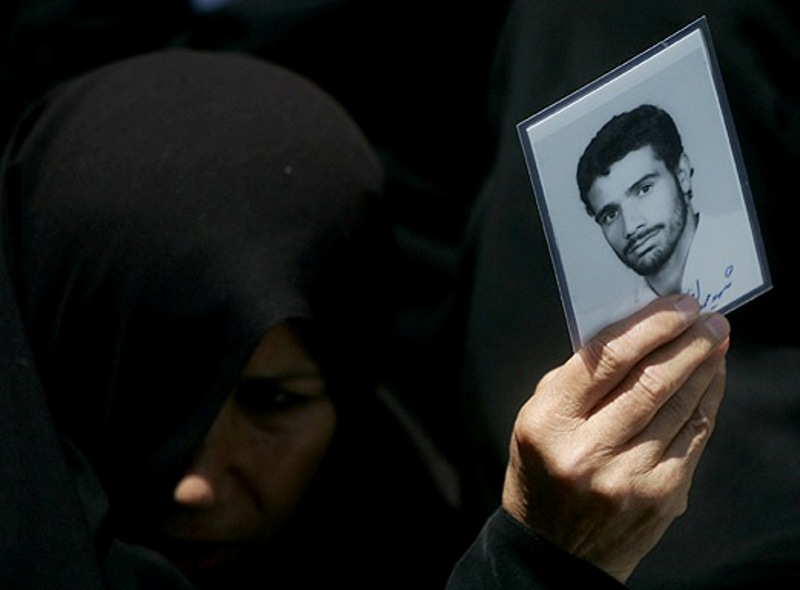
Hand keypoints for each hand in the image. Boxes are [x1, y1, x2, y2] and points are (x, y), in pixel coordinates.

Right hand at [502, 294, 728, 581]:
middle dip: (687, 342)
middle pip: (650, 380)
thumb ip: (579, 377)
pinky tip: (711, 379)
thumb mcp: (539, 418)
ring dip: (704, 367)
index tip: (677, 305)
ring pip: (679, 406)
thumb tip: (638, 334)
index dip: (649, 326)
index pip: (607, 361)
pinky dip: (707, 401)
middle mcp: (588, 451)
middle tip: (709, 317)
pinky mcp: (662, 496)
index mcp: (549, 423)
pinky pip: (693, 436)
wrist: (556, 549)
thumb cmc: (544, 470)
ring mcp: (629, 477)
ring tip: (716, 341)